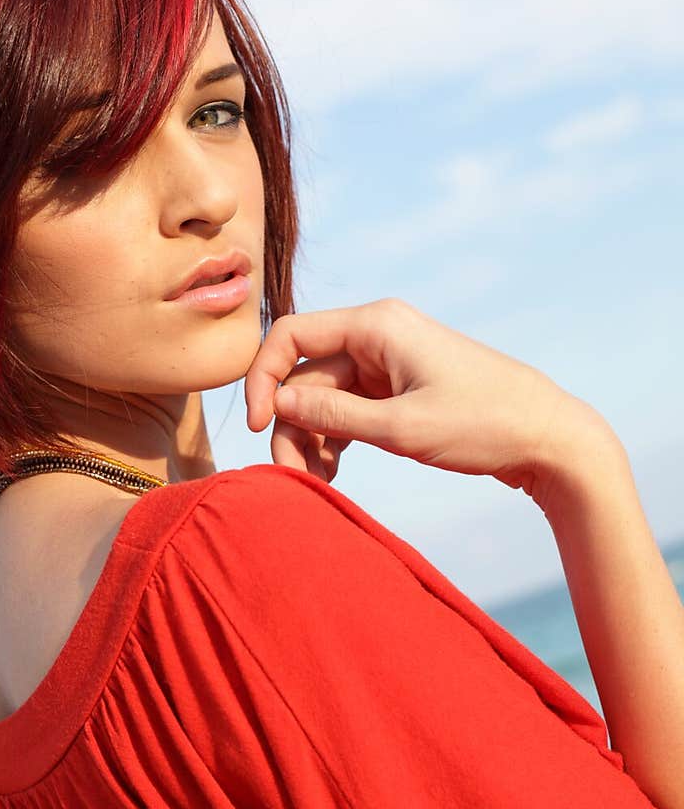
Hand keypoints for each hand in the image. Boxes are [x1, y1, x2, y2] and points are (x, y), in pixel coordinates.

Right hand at [245, 297, 597, 499]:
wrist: (549, 439)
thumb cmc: (484, 425)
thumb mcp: (401, 428)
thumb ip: (333, 417)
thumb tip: (276, 404)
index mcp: (377, 325)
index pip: (290, 335)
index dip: (262, 379)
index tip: (258, 428)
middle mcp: (379, 335)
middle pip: (305, 376)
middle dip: (291, 426)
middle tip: (293, 478)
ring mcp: (390, 364)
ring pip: (325, 399)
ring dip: (311, 440)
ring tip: (318, 484)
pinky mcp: (400, 391)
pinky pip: (349, 411)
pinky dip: (335, 441)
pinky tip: (334, 474)